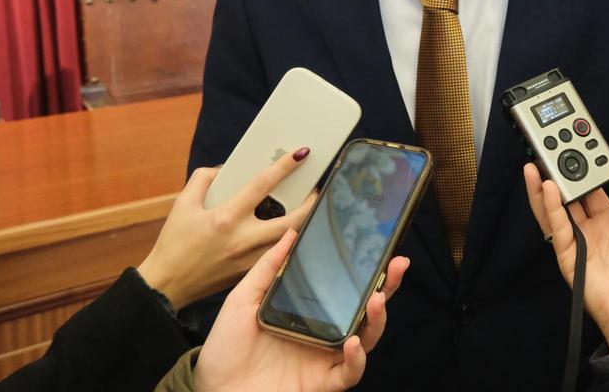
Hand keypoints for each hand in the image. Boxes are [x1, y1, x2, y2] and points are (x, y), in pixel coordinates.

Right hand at [137, 149, 316, 308]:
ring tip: (309, 209)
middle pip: (292, 219)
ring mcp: (250, 260)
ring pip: (290, 240)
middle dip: (311, 202)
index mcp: (226, 218)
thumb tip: (226, 169)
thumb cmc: (173, 243)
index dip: (284, 167)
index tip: (301, 154)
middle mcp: (243, 239)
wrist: (166, 286)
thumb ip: (204, 180)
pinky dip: (287, 241)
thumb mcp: (183, 204)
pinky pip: (277, 255)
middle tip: (317, 189)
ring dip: (303, 223)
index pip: (262, 186)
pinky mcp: (250, 274)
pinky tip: (291, 232)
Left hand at [193, 229, 409, 391]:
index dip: (368, 269)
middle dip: (388, 286)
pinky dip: (357, 359)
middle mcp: (325, 332)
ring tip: (376, 299)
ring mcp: (326, 358)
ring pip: (368, 338)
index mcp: (311, 310)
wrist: (212, 389)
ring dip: (377, 318)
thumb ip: (269, 267)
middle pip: (367, 309)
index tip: (382, 246)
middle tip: (397, 264)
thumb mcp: (244, 299)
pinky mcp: (322, 383)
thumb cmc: (226, 348)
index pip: (347, 286)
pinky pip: (350, 372)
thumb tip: (292, 232)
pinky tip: (352, 342)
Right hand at [523, 163, 608, 351]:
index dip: (582, 172)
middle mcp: (590, 229)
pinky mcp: (567, 256)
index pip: (590, 191)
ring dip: (543, 190)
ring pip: (554, 211)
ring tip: (535, 166)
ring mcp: (576, 242)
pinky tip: (548, 190)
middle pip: (568, 198)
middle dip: (557, 177)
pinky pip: (556, 228)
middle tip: (548, 154)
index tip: (575, 152)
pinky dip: (550, 209)